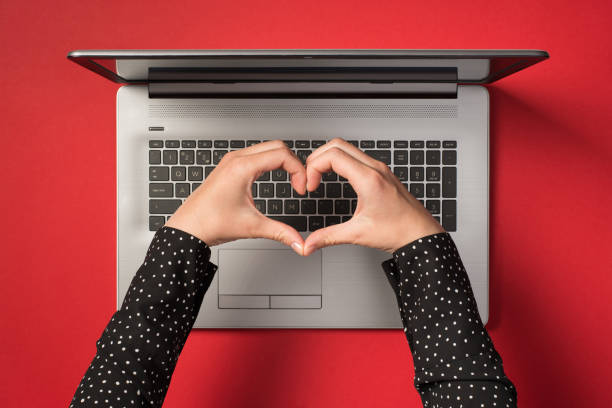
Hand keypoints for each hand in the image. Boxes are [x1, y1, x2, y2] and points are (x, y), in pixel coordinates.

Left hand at [165, 140, 306, 254]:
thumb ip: (281, 233)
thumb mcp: (252, 227)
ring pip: (267, 148)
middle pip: (277, 146)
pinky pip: (256, 155)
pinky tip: (274, 178)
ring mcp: (232, 161)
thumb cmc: (211, 223)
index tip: (301, 189)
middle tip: (298, 184)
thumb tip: (300, 242)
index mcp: (242, 168)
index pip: (282, 155)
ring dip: (282, 162)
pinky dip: (270, 162)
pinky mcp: (229, 166)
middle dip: (293, 164)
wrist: (188, 228)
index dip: (298, 171)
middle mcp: (236, 159)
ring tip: (290, 181)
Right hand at [302, 138, 443, 255]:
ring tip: (319, 176)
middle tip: (310, 177)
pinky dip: (341, 161)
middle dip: (317, 158)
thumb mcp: (358, 234)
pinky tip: (337, 176)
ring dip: (329, 158)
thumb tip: (309, 243)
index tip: (311, 186)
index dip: (314, 168)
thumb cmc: (399, 231)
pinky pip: (357, 156)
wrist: (421, 235)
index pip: (333, 156)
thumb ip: (328, 237)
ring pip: (348, 148)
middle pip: (337, 145)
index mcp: (369, 179)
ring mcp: (380, 169)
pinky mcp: (383, 173)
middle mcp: (375, 169)